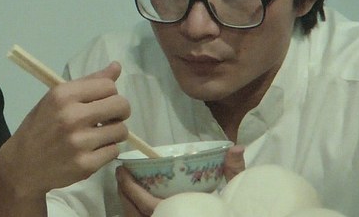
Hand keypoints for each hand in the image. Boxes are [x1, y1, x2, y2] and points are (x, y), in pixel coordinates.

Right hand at [0, 63, 129, 214]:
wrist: (22, 166)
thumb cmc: (39, 128)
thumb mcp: (55, 100)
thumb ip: (88, 83)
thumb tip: (117, 66)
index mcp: (63, 95)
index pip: (108, 86)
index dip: (110, 93)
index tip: (102, 102)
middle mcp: (72, 116)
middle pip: (121, 105)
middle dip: (119, 112)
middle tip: (109, 118)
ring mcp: (79, 142)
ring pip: (121, 130)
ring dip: (114, 133)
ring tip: (99, 135)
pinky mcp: (86, 165)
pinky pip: (114, 151)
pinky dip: (107, 150)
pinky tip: (92, 150)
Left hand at [116, 145, 245, 215]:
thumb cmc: (222, 214)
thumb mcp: (230, 196)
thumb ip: (232, 172)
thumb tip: (237, 147)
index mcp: (176, 213)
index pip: (145, 205)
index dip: (130, 190)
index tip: (122, 171)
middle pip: (133, 211)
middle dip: (124, 192)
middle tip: (121, 174)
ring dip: (126, 201)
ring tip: (124, 184)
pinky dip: (133, 211)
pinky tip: (134, 201)